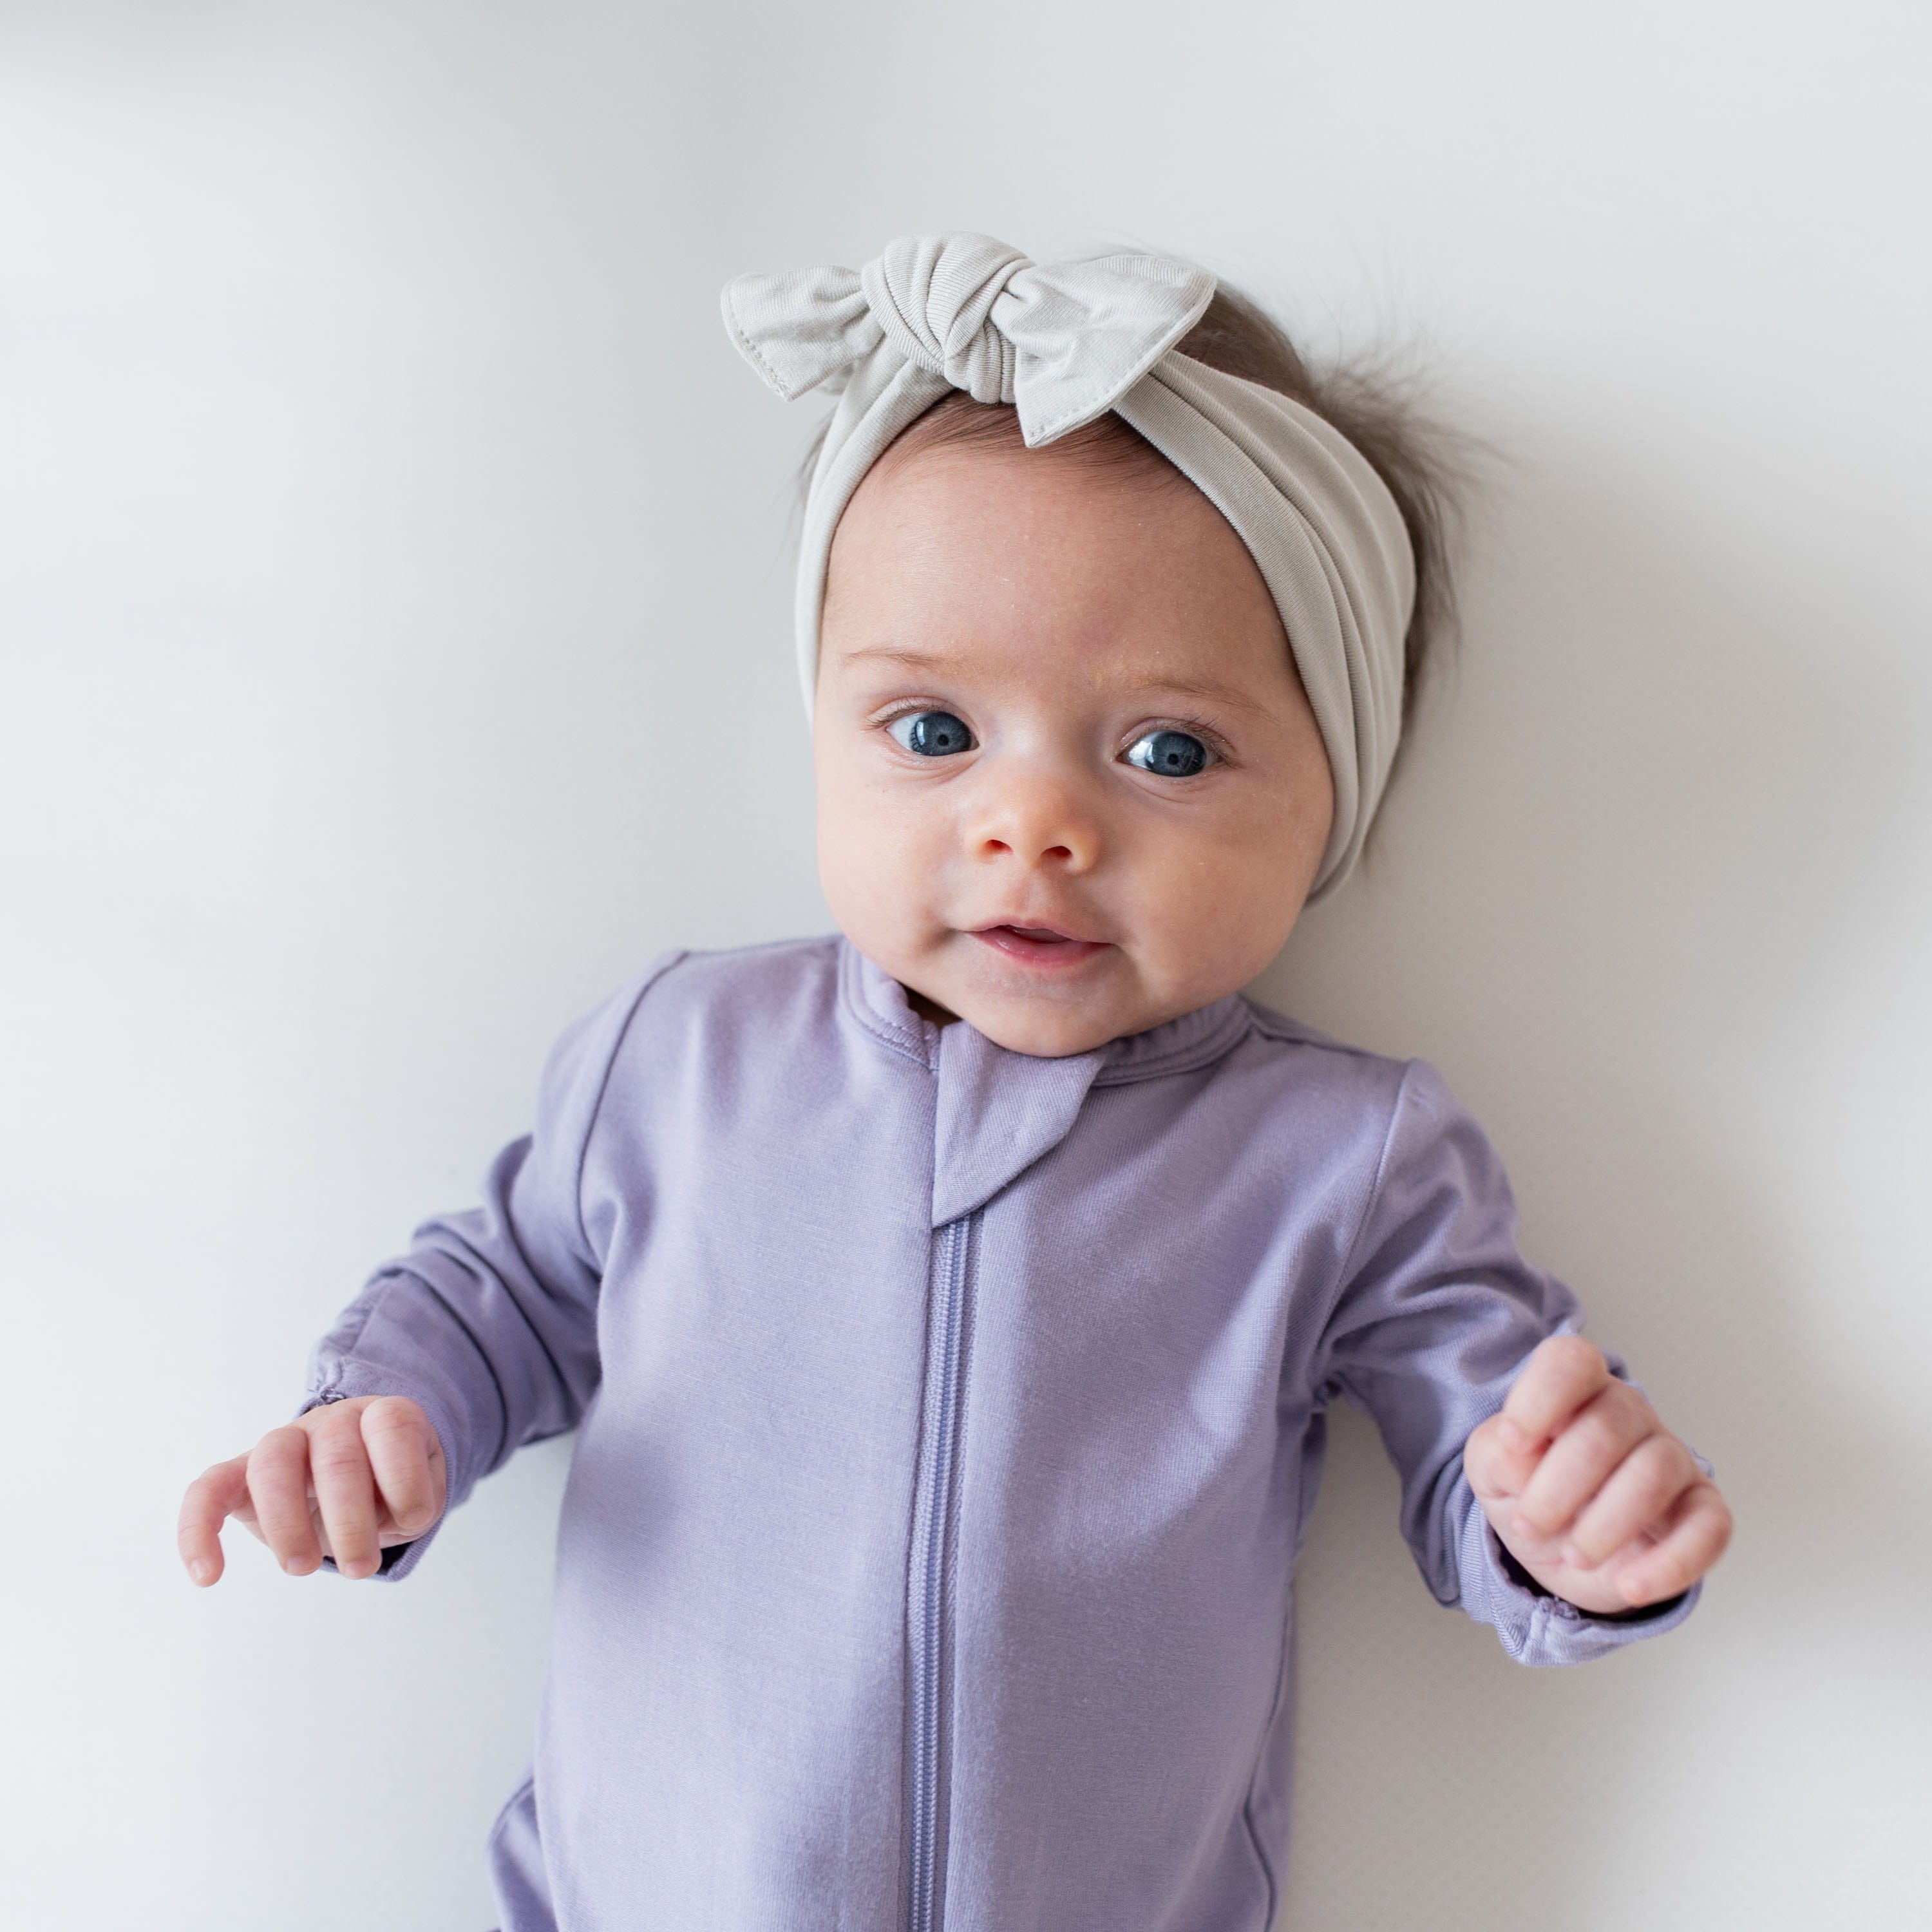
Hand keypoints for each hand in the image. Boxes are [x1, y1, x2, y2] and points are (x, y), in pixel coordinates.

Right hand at [177, 1395, 445, 1585]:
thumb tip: (399, 1516)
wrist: (359, 1476)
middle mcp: (331, 1422)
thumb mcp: (418, 1492)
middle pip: (335, 1454)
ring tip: (303, 1568)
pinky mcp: (241, 1475)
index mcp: (380, 1418)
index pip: (393, 1425)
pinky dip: (199, 1529)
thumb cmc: (390, 1487)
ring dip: (288, 1523)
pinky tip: (207, 1575)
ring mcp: (284, 1443)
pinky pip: (208, 1489)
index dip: (405, 1475)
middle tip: (361, 1567)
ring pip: (273, 1463)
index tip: (414, 1519)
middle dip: (350, 1519)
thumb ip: (412, 1499)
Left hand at [1464, 1336, 1730, 1615]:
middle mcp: (1629, 1413)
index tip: (1512, 1442)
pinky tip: (1630, 1585)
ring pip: (1653, 1473)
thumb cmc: (1530, 1488)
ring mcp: (1671, 1459)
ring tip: (1573, 1555)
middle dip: (1558, 1488)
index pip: (1570, 1362)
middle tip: (1530, 1524)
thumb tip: (1523, 1460)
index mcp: (1576, 1388)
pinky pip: (1708, 1529)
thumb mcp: (1492, 1468)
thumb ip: (1497, 1453)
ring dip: (1604, 1525)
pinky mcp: (1703, 1510)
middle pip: (1606, 1429)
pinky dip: (1670, 1564)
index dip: (1540, 1397)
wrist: (1563, 1547)